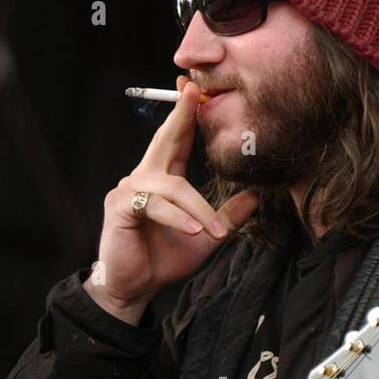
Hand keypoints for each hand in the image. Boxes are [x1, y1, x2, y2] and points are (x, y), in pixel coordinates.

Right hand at [85, 75, 258, 318]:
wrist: (133, 288)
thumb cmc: (163, 260)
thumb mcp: (205, 237)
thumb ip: (227, 217)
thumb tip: (256, 197)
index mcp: (162, 179)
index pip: (177, 140)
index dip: (187, 115)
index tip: (198, 89)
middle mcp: (144, 177)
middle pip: (165, 140)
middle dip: (181, 115)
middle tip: (195, 92)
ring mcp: (129, 190)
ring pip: (172, 187)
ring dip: (197, 209)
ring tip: (213, 232)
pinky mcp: (121, 208)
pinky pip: (156, 206)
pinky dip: (178, 219)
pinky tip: (193, 231)